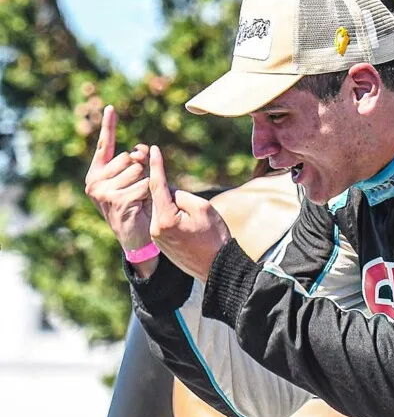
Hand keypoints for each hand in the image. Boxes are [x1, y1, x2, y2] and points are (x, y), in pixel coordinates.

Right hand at [84, 105, 151, 249]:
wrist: (135, 238)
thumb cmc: (137, 207)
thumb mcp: (134, 181)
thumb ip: (136, 163)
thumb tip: (142, 149)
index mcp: (97, 173)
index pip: (105, 145)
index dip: (109, 126)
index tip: (111, 107)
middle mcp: (94, 181)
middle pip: (130, 157)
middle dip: (141, 171)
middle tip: (137, 191)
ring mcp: (102, 191)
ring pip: (138, 171)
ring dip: (145, 184)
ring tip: (138, 201)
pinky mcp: (116, 200)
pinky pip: (144, 185)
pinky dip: (148, 194)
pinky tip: (141, 206)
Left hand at [148, 145, 230, 280]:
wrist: (217, 268)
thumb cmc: (215, 237)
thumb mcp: (203, 208)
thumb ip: (182, 194)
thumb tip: (169, 190)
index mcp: (165, 218)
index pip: (158, 184)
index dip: (156, 165)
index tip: (153, 149)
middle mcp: (156, 227)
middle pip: (158, 197)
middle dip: (170, 191)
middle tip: (189, 202)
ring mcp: (156, 236)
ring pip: (161, 209)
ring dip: (172, 205)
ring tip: (192, 219)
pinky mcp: (160, 243)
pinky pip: (163, 221)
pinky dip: (172, 216)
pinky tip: (187, 225)